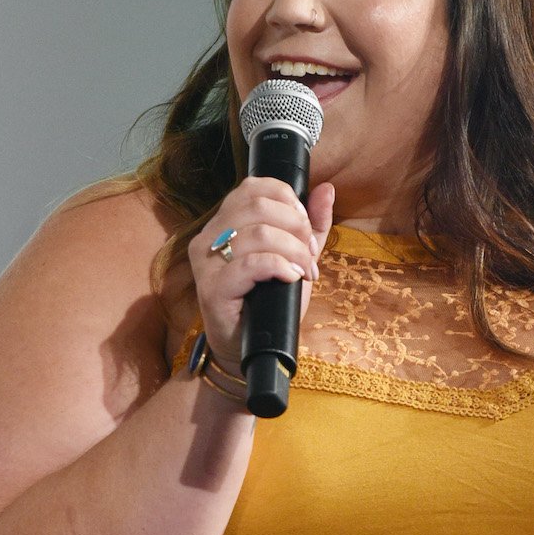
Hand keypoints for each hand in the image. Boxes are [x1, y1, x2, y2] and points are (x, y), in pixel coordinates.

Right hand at [195, 178, 333, 372]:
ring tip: (304, 270)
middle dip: (296, 227)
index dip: (288, 201)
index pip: (254, 186)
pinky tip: (291, 277)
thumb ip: (312, 224)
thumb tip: (326, 190)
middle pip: (258, 205)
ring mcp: (206, 262)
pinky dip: (279, 266)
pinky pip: (251, 263)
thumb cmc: (269, 300)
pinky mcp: (212, 288)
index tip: (306, 228)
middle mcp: (209, 236)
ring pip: (258, 233)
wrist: (251, 348)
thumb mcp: (295, 256)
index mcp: (225, 221)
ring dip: (293, 250)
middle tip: (309, 253)